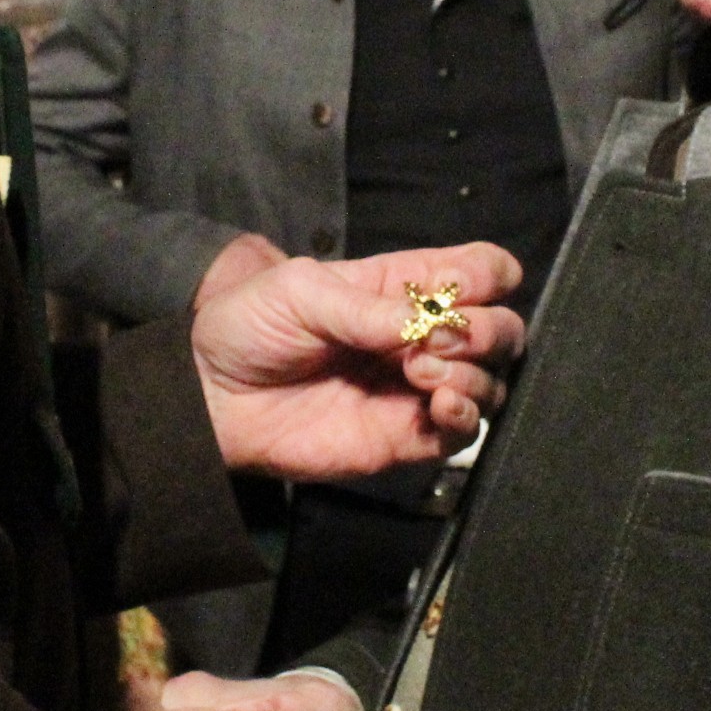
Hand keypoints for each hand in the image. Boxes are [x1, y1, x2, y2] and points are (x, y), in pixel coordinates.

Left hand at [192, 242, 524, 480]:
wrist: (210, 395)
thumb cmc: (250, 327)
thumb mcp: (303, 292)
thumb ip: (371, 307)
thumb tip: (432, 323)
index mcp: (401, 287)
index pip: (479, 272)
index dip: (491, 276)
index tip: (469, 287)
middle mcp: (420, 338)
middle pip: (501, 330)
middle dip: (489, 331)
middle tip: (441, 339)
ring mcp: (416, 389)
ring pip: (491, 382)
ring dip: (474, 374)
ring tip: (421, 371)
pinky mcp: (404, 438)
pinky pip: (462, 433)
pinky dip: (465, 416)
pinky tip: (438, 403)